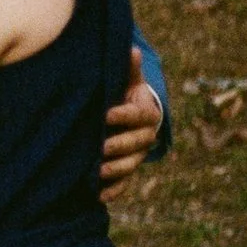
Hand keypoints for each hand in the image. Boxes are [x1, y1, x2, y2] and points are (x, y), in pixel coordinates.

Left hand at [99, 48, 161, 198]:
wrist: (130, 114)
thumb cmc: (124, 92)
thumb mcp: (126, 80)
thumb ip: (127, 69)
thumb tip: (130, 49)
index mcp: (147, 113)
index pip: (139, 115)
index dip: (124, 115)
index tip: (106, 114)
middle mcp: (146, 136)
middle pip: (138, 143)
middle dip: (120, 145)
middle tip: (102, 147)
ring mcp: (138, 154)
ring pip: (132, 164)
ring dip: (117, 170)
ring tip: (99, 171)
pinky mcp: (127, 169)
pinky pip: (124, 183)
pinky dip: (114, 190)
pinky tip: (100, 197)